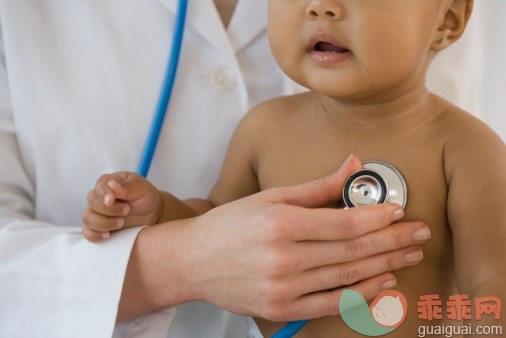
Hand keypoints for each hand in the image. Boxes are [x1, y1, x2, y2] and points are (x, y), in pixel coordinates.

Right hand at [82, 172, 163, 241]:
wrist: (152, 214)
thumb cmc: (145, 197)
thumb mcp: (141, 188)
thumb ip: (127, 187)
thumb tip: (111, 184)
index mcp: (109, 182)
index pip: (100, 185)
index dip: (104, 193)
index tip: (111, 200)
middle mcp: (99, 196)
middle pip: (92, 202)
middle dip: (110, 209)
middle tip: (127, 210)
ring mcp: (97, 212)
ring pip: (88, 218)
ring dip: (104, 222)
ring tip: (121, 222)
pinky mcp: (98, 228)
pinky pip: (88, 233)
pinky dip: (96, 235)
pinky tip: (108, 235)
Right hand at [119, 156, 430, 321]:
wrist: (192, 260)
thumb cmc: (229, 225)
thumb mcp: (268, 196)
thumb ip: (315, 186)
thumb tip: (352, 166)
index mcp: (281, 224)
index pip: (344, 222)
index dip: (377, 218)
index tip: (398, 212)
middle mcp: (284, 258)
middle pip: (352, 250)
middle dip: (392, 241)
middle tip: (419, 234)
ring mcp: (284, 288)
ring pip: (348, 277)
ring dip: (384, 266)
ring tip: (409, 255)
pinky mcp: (281, 308)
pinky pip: (331, 303)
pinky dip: (361, 294)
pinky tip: (382, 283)